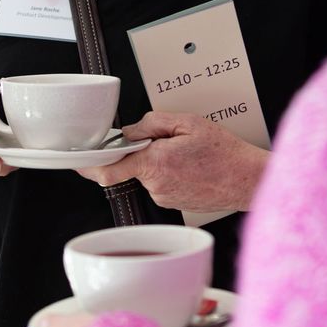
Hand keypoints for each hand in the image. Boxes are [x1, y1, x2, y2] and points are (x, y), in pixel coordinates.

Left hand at [77, 112, 267, 211]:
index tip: (78, 160)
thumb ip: (153, 123)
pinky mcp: (174, 204)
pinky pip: (162, 184)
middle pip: (132, 166)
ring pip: (149, 175)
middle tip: (171, 143)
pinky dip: (172, 174)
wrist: (248, 180)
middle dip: (143, 152)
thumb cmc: (226, 154)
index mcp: (155, 163)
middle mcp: (156, 185)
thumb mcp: (189, 123)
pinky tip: (193, 168)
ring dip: (160, 163)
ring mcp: (165, 198)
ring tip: (189, 156)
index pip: (108, 169)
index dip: (89, 165)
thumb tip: (131, 131)